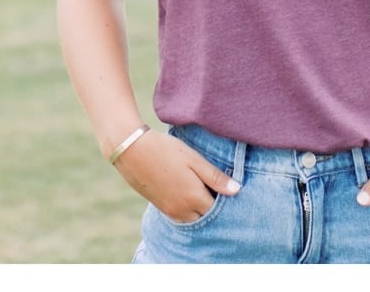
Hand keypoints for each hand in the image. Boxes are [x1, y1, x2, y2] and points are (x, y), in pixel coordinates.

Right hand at [112, 129, 240, 222]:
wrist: (132, 150)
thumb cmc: (165, 150)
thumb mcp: (193, 159)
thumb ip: (215, 177)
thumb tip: (237, 190)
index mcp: (194, 197)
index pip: (219, 209)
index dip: (226, 200)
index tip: (228, 188)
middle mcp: (183, 210)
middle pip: (207, 217)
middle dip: (214, 207)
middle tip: (218, 190)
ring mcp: (171, 211)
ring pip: (194, 219)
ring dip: (201, 210)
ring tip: (204, 191)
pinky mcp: (161, 208)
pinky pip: (181, 217)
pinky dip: (189, 211)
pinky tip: (188, 194)